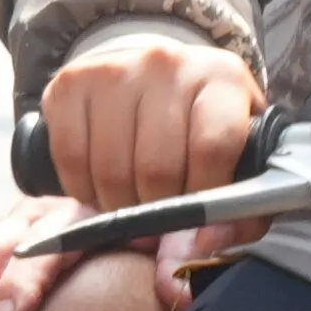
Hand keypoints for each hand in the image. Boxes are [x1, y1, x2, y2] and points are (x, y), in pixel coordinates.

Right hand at [40, 31, 260, 218]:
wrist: (152, 76)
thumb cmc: (199, 123)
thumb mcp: (237, 154)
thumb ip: (239, 210)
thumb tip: (200, 247)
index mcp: (221, 79)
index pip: (212, 148)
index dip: (203, 198)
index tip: (197, 221)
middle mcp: (167, 64)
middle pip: (156, 167)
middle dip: (156, 211)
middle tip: (159, 219)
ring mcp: (115, 70)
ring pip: (111, 170)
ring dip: (118, 206)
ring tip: (130, 205)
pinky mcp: (71, 82)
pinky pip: (70, 158)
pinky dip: (82, 190)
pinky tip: (98, 189)